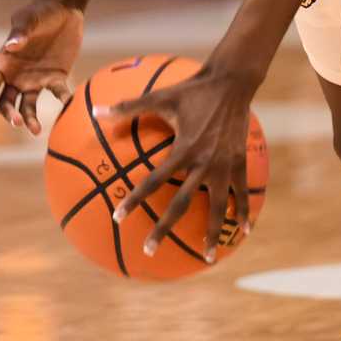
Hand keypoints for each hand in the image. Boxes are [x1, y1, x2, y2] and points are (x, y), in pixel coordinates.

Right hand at [0, 0, 83, 134]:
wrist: (64, 10)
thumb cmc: (40, 12)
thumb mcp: (29, 19)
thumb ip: (20, 32)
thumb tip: (11, 46)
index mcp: (4, 62)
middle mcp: (16, 75)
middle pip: (6, 101)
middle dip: (9, 113)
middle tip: (18, 121)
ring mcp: (35, 79)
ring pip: (27, 106)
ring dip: (29, 118)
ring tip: (35, 130)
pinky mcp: (55, 78)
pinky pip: (57, 94)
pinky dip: (63, 100)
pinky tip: (69, 104)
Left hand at [102, 64, 258, 262]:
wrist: (232, 82)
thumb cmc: (192, 89)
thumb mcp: (159, 95)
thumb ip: (129, 106)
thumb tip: (97, 111)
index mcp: (182, 149)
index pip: (153, 181)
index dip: (134, 200)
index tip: (118, 218)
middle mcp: (203, 162)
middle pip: (181, 205)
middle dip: (163, 230)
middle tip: (148, 251)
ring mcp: (224, 166)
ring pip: (217, 208)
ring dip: (212, 234)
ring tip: (208, 257)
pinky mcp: (240, 163)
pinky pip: (241, 193)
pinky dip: (242, 212)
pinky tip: (243, 232)